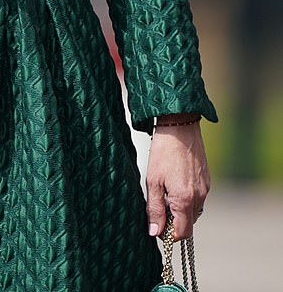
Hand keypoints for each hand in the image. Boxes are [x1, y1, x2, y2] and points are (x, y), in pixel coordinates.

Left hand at [146, 119, 209, 240]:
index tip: (157, 225)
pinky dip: (187, 198)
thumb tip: (155, 232)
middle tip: (159, 204)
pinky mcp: (207, 180)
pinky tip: (175, 182)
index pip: (182, 233)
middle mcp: (200, 197)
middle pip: (189, 224)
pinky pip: (198, 198)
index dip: (168, 234)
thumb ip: (154, 209)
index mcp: (185, 199)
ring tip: (166, 191)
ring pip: (194, 211)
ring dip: (181, 209)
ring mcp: (206, 189)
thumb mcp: (153, 181)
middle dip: (174, 221)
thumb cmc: (164, 151)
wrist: (180, 126)